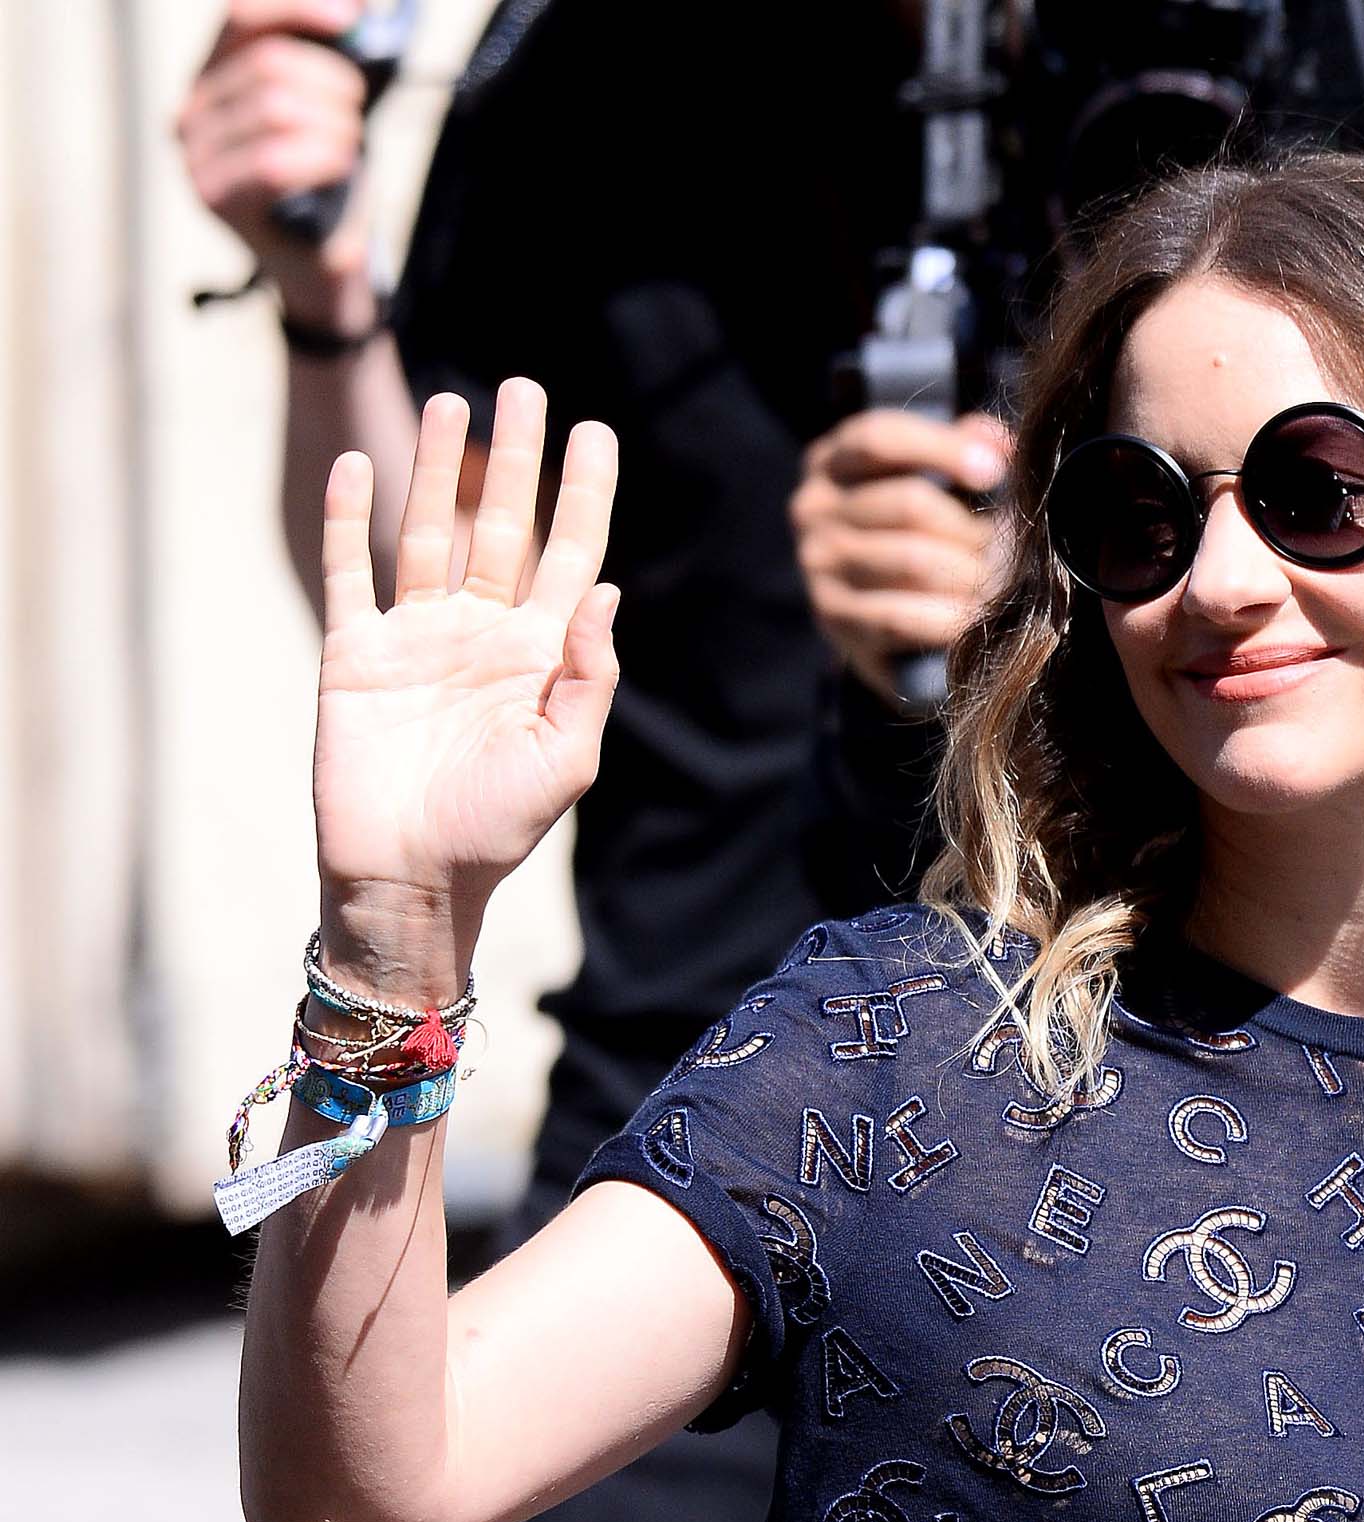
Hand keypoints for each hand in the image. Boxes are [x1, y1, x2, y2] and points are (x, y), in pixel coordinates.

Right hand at [175, 3, 374, 326]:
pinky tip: (341, 166)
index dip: (298, 9)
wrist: (318, 268)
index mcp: (211, 75)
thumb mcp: (323, 112)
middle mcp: (190, 109)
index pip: (243, 16)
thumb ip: (325, 59)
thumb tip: (355, 8)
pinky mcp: (214, 197)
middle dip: (331, 84)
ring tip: (349, 146)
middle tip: (356, 116)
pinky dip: (322, 158)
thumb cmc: (323, 185)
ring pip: (276, 107)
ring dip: (334, 125)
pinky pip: (272, 160)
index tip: (352, 20)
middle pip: (269, 64)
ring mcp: (196, 154)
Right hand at [313, 380, 618, 991]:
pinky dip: (350, 519)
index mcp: (539, 659)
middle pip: (502, 526)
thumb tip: (604, 585)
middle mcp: (481, 636)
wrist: (409, 881)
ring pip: (428, 533)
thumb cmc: (494, 832)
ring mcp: (416, 640)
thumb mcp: (565, 760)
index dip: (584, 494)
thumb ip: (589, 676)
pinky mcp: (355, 654)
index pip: (570, 556)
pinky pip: (350, 572)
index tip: (597, 432)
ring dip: (436, 467)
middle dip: (516, 459)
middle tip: (526, 388)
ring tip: (450, 403)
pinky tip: (361, 464)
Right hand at [790, 409, 1010, 701]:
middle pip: (908, 504)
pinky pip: (902, 617)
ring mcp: (818, 564)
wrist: (873, 618)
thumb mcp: (925, 476)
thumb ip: (958, 445)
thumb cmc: (909, 530)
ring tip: (1001, 581)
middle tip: (1010, 545)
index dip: (943, 448)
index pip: (882, 438)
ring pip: (913, 562)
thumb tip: (1001, 443)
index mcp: (832, 458)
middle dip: (969, 526)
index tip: (996, 469)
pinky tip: (975, 617)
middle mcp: (813, 507)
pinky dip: (948, 617)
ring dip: (969, 573)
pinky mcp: (833, 617)